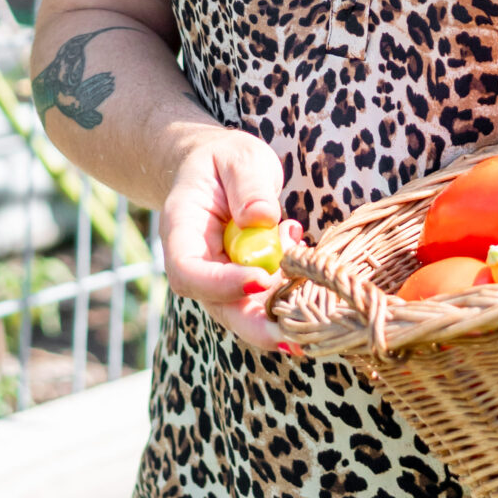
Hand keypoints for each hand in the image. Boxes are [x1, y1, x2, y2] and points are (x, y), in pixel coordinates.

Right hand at [159, 127, 301, 354]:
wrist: (218, 170)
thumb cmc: (224, 160)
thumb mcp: (239, 157)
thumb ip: (249, 185)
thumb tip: (262, 219)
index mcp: (181, 230)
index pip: (189, 270)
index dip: (221, 283)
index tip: (261, 279)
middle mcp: (197, 264)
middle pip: (218, 306)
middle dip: (255, 326)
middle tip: (293, 340)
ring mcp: (220, 279)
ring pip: (245, 312)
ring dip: (281, 313)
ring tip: (316, 296)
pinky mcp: (245, 285)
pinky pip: (266, 300)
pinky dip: (292, 293)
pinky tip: (307, 260)